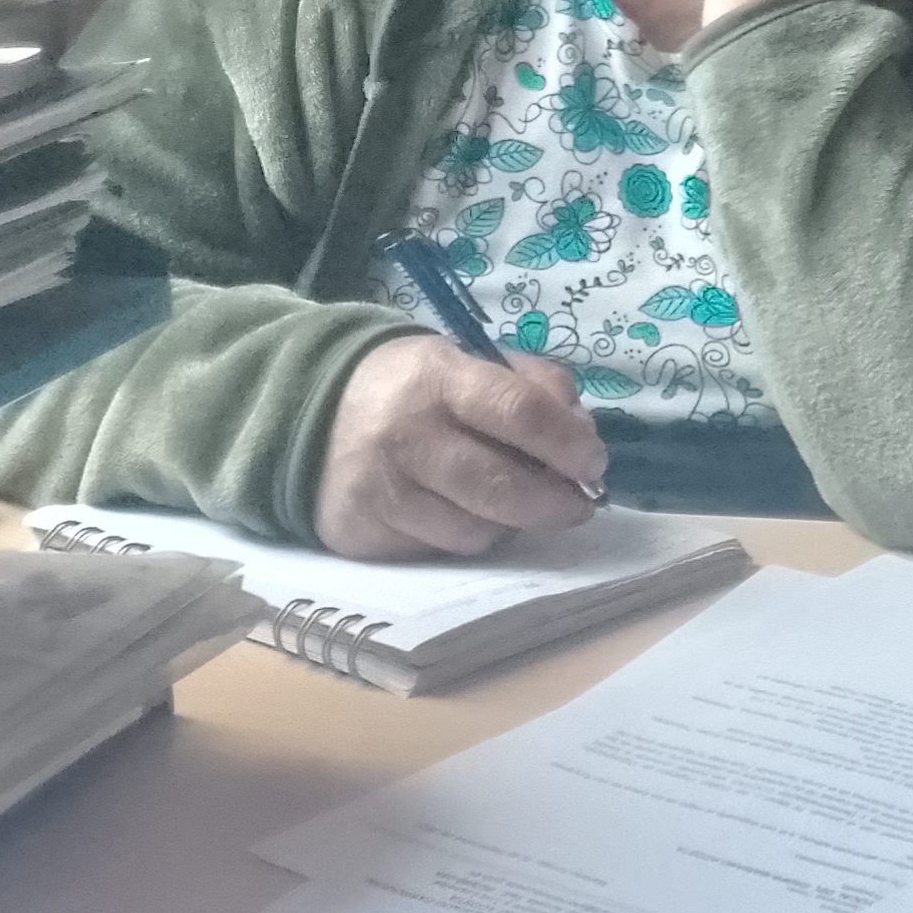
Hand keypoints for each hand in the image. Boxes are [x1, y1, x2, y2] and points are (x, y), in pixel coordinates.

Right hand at [312, 335, 606, 557]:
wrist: (317, 412)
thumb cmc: (419, 388)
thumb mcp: (475, 362)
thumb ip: (537, 388)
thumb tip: (582, 436)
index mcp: (441, 379)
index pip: (518, 412)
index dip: (567, 444)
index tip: (594, 463)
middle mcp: (407, 436)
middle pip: (498, 486)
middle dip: (553, 503)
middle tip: (580, 504)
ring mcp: (380, 490)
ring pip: (474, 531)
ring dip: (511, 524)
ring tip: (517, 504)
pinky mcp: (362, 533)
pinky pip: (438, 551)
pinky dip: (467, 538)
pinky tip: (467, 514)